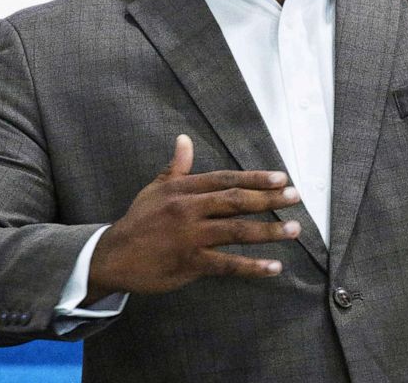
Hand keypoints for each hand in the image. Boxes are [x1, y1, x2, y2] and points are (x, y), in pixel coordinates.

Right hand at [86, 135, 300, 300]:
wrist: (112, 256)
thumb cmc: (139, 220)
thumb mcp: (155, 189)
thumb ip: (176, 167)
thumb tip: (184, 139)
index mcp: (184, 189)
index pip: (226, 179)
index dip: (254, 178)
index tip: (280, 178)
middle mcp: (189, 209)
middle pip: (236, 201)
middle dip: (268, 198)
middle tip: (295, 197)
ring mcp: (190, 236)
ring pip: (236, 231)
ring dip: (268, 230)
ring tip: (294, 229)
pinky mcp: (190, 263)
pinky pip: (227, 264)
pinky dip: (253, 266)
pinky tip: (275, 266)